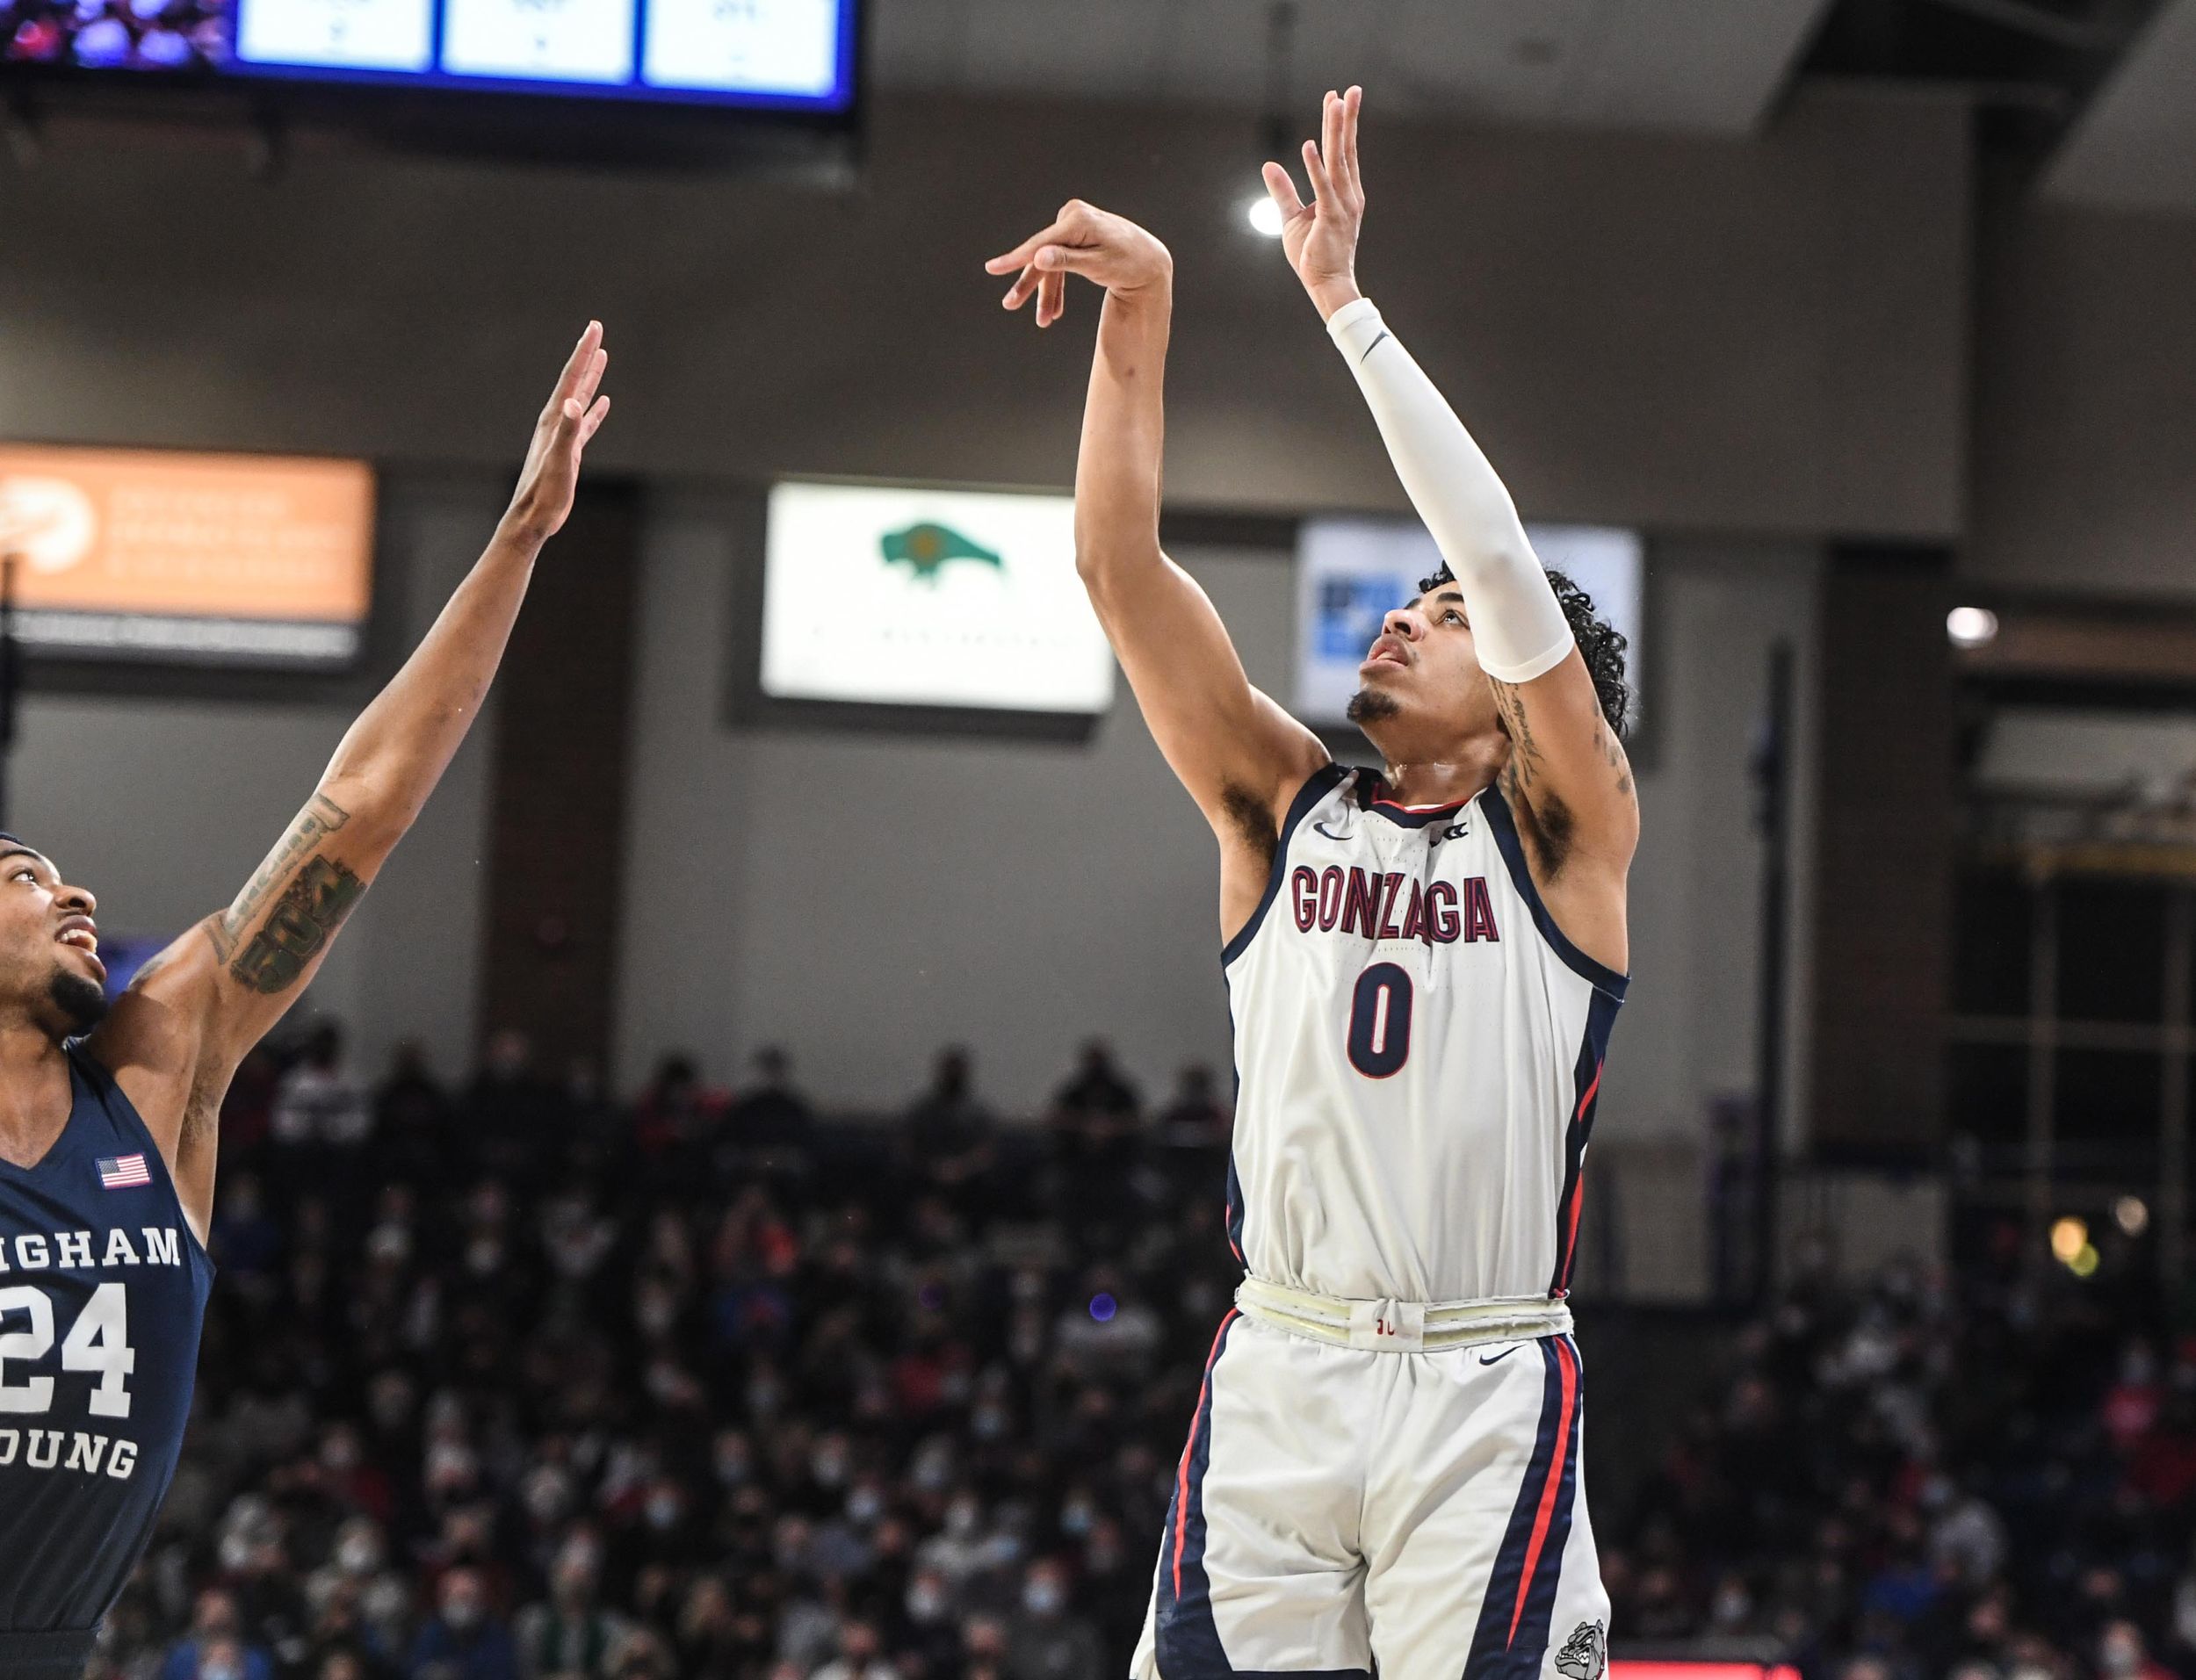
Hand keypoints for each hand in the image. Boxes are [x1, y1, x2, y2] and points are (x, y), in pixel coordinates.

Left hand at [503, 321, 611, 545]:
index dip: (584, 352)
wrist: (531, 518)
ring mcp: (562, 434)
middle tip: (596, 329)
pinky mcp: (569, 451)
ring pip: (580, 397)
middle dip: (586, 355)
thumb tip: (575, 404)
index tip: (595, 328)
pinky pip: (585, 422)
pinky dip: (595, 410)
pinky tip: (603, 403)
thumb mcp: (560, 462)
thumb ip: (568, 432)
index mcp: (554, 418)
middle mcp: (556, 421)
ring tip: (601, 357)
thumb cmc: (544, 494)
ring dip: (591, 377)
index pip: (572, 378)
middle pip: (574, 380)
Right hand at [984, 200, 1171, 328]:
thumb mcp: (1098, 266)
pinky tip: (1056, 309)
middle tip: (1010, 305)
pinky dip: (1057, 284)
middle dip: (1031, 285)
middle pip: (1043, 254)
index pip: (1040, 243)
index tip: (992, 268)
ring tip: (1044, 320)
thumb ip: (1067, 261)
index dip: (1016, 259)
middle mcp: (1073, 216)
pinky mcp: (1076, 235)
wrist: (1150, 262)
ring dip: (1047, 292)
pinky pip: (1059, 261)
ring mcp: (1074, 224)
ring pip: (1050, 262)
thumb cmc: (1129, 264)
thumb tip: (1038, 257)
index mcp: (1078, 220)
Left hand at [1262, 86, 1365, 320]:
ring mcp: (1343, 205)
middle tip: (1350, 89)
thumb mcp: (1292, 217)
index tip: (1336, 98)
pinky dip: (1315, 166)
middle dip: (1346, 118)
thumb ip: (1282, 190)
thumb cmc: (1313, 254)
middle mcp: (1348, 194)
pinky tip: (1309, 145)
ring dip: (1335, 131)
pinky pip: (1323, 188)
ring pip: (1338, 160)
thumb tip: (1269, 164)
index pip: (1342, 152)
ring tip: (1334, 104)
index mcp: (1343, 192)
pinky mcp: (1331, 218)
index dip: (1339, 125)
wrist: (1326, 284)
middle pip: (1346, 149)